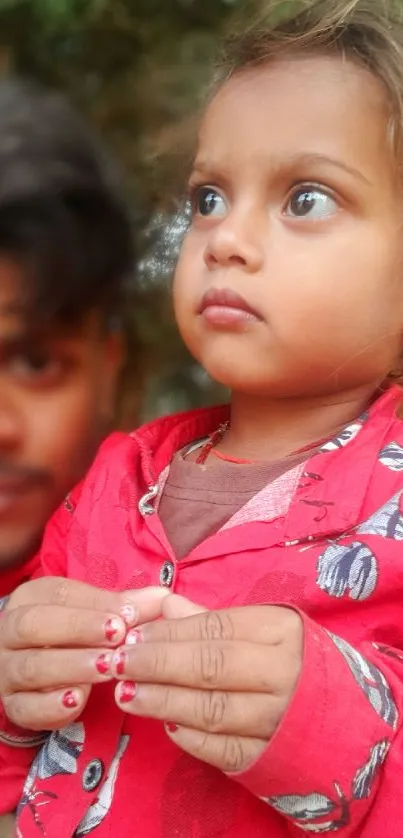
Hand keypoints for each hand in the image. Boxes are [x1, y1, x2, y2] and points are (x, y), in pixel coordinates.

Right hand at [0, 577, 168, 730]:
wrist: (40, 669)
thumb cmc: (75, 633)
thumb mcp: (96, 613)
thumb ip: (126, 606)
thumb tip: (163, 598)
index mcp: (31, 598)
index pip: (59, 595)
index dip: (95, 604)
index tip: (128, 615)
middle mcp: (10, 630)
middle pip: (34, 625)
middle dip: (77, 629)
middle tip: (117, 637)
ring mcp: (7, 670)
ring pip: (30, 667)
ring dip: (71, 667)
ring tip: (107, 668)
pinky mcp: (12, 705)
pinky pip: (24, 708)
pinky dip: (50, 706)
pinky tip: (78, 700)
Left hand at [112, 599, 302, 772]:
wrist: (344, 719)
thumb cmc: (293, 662)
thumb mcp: (264, 630)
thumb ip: (213, 620)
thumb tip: (165, 606)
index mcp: (281, 631)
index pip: (215, 629)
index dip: (169, 634)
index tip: (131, 636)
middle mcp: (284, 674)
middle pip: (211, 667)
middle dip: (158, 664)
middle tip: (118, 663)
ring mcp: (280, 720)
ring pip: (212, 710)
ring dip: (163, 701)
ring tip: (127, 693)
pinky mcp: (272, 758)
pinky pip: (223, 751)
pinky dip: (190, 738)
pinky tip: (164, 724)